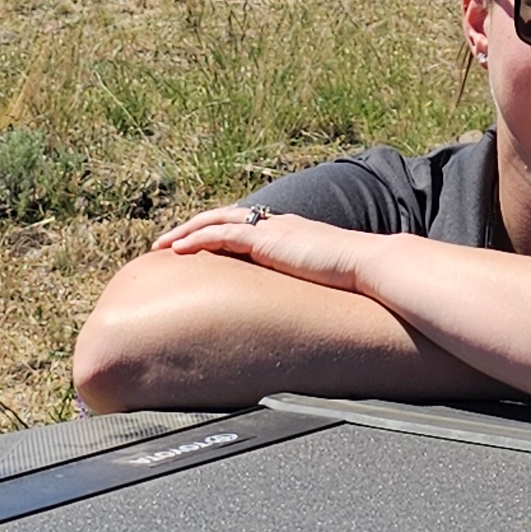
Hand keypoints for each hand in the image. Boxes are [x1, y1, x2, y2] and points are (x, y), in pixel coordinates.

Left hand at [151, 204, 382, 294]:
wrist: (367, 266)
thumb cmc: (353, 280)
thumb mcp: (323, 280)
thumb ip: (308, 288)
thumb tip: (303, 314)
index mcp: (288, 233)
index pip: (246, 226)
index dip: (219, 232)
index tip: (198, 245)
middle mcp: (276, 225)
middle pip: (224, 217)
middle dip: (193, 228)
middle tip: (167, 243)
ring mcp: (271, 229)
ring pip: (216, 221)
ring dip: (186, 231)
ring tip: (162, 245)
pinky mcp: (266, 240)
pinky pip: (221, 234)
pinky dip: (196, 238)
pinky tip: (177, 250)